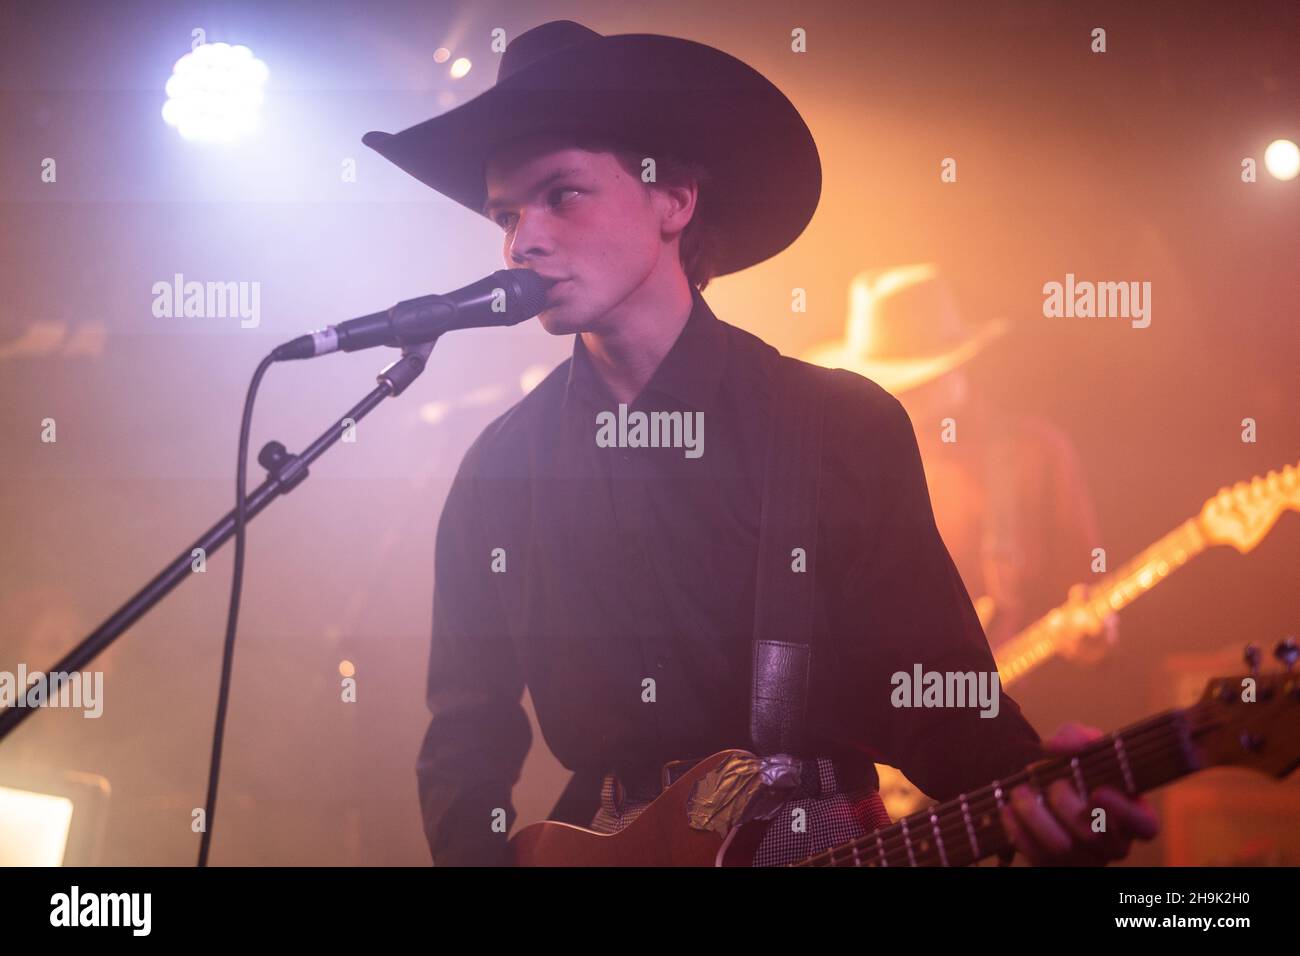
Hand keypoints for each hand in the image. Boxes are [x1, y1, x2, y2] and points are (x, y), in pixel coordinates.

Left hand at [998, 721, 1158, 865]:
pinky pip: (1036, 857)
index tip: (1097, 791)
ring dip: (1035, 816)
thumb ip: (1077, 736)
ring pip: (1061, 849)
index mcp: (1131, 813)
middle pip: (1095, 836)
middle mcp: (1112, 843)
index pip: (1144, 826)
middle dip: (1067, 806)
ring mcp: (1084, 859)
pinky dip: (1018, 831)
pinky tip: (1008, 809)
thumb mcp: (1080, 744)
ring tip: (1020, 792)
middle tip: (1053, 785)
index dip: (1124, 813)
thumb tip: (1065, 747)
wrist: (1042, 787)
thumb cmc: (1073, 767)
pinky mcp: (1054, 866)